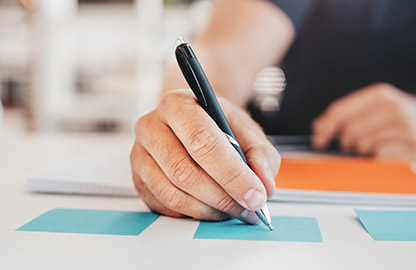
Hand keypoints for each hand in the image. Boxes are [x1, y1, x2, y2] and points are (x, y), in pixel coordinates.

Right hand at [130, 89, 279, 223]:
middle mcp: (151, 126)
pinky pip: (164, 206)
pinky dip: (192, 214)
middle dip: (222, 197)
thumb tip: (265, 186)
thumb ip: (261, 155)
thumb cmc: (219, 126)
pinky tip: (212, 209)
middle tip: (248, 209)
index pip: (203, 142)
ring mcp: (139, 154)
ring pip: (173, 193)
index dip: (232, 174)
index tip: (256, 196)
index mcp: (178, 104)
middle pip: (184, 171)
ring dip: (208, 210)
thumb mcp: (247, 130)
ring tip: (233, 210)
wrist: (193, 122)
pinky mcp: (138, 179)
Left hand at [312, 83, 415, 158]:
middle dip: (344, 142)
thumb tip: (319, 126)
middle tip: (350, 144)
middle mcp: (390, 106)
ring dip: (360, 150)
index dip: (325, 126)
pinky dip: (376, 157)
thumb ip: (351, 112)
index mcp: (379, 93)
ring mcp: (402, 126)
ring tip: (372, 145)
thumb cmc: (408, 114)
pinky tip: (386, 150)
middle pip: (348, 130)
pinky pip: (378, 156)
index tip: (318, 137)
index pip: (340, 110)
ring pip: (361, 145)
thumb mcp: (382, 104)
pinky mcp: (411, 145)